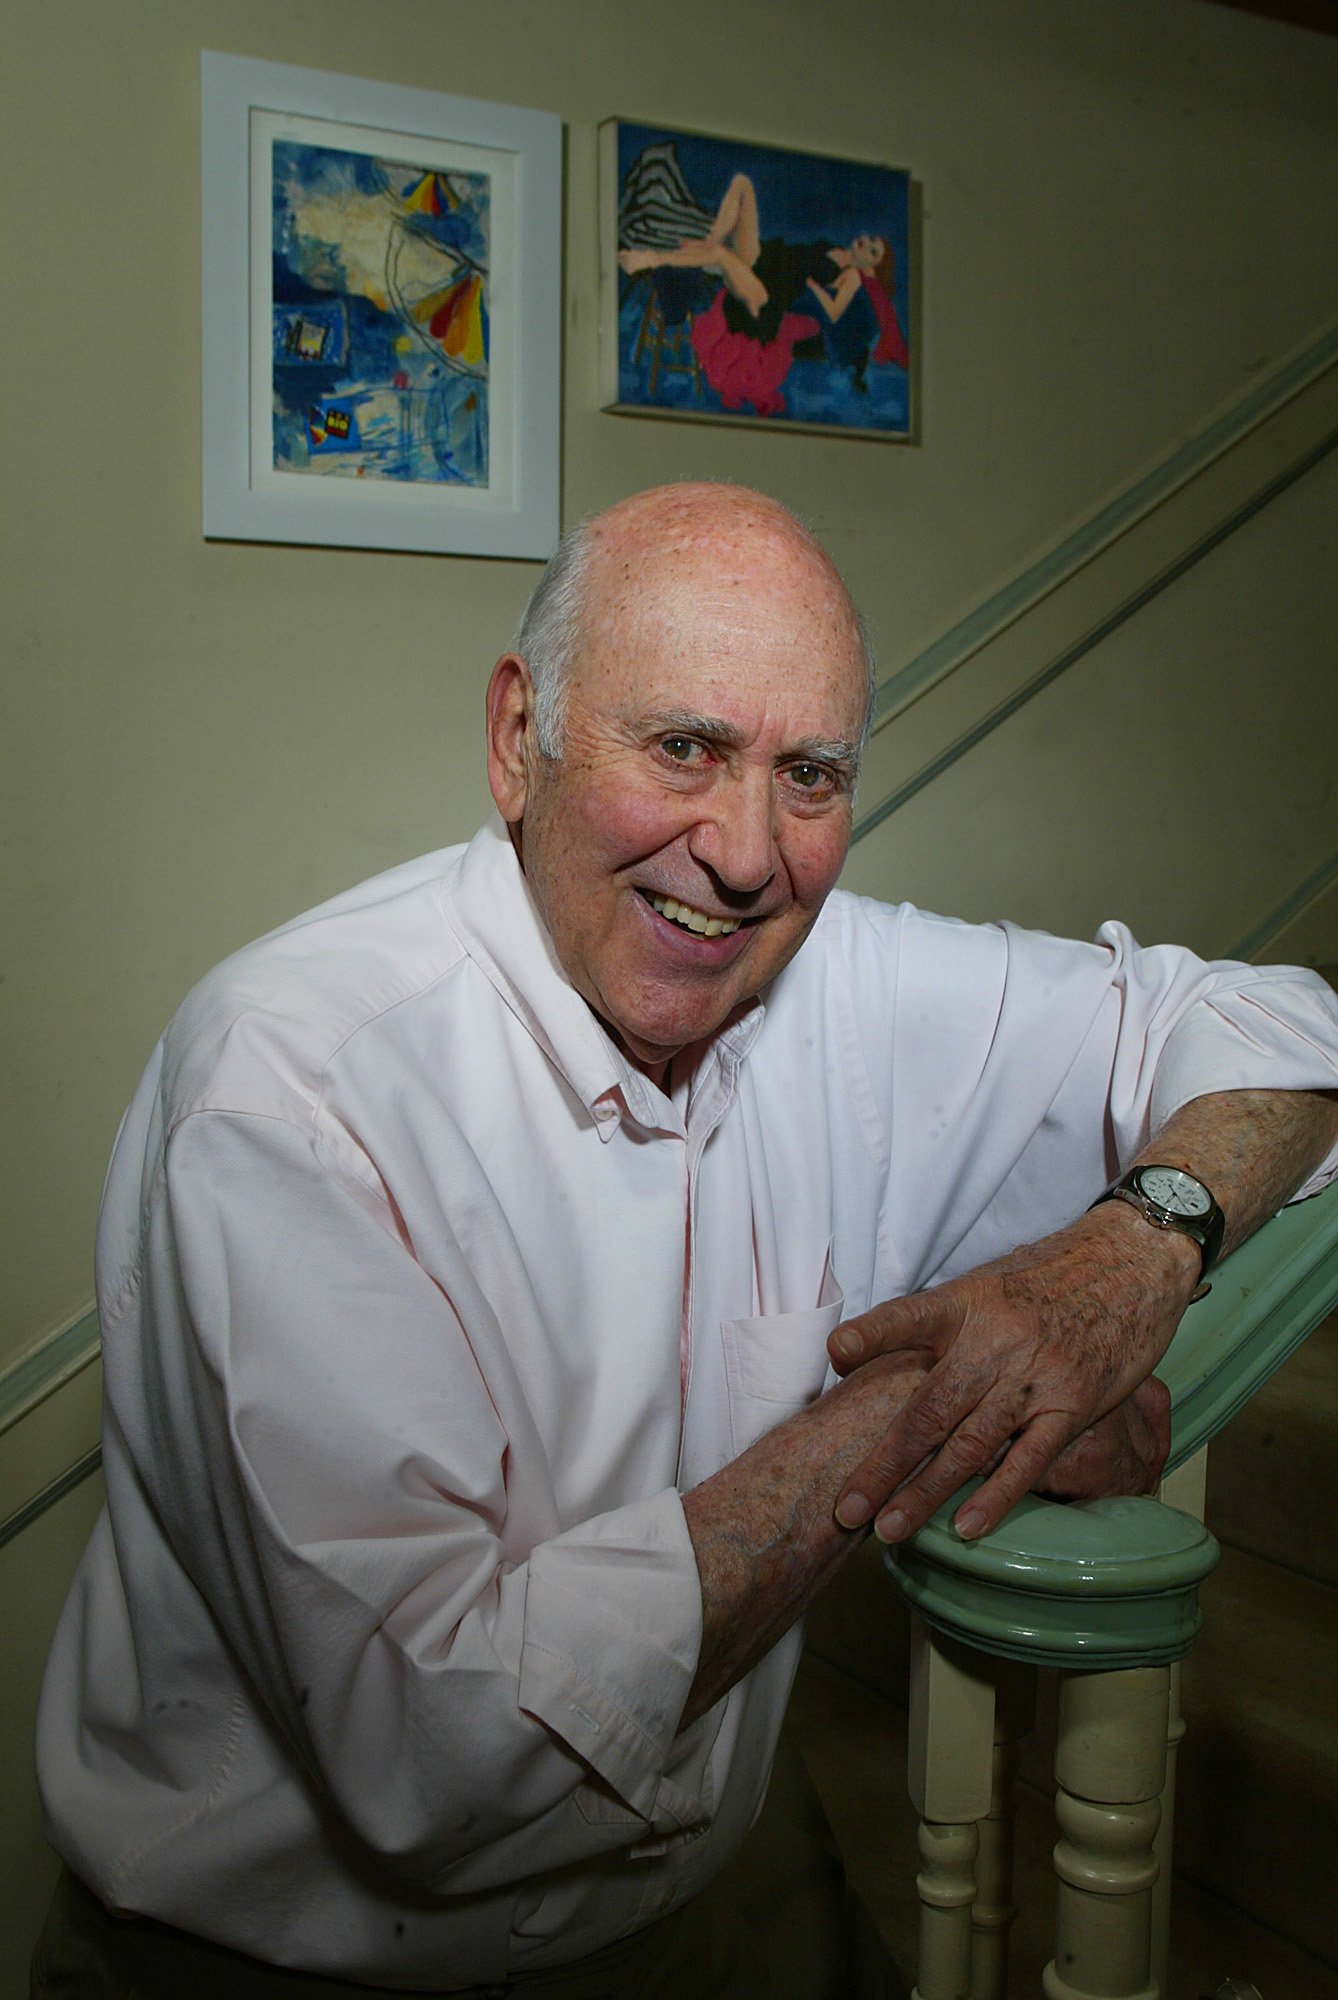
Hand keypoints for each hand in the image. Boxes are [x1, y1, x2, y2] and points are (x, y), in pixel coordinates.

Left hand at [826, 1206, 1196, 1542]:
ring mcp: (1035, 1376)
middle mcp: (995, 1340)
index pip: (909, 1317)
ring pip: (970, 1445)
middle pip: (929, 1410)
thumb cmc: (1052, 1275)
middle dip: (883, 1465)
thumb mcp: (989, 1280)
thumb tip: (891, 1351)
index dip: (871, 1336)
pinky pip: (1029, 1460)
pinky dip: (996, 1498)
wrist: (1133, 1260)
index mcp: (967, 1303)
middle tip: (846, 1508)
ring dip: (926, 1493)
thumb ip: (945, 1320)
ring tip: (889, 1529)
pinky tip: (966, 1528)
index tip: (835, 1356)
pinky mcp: (1075, 1403)